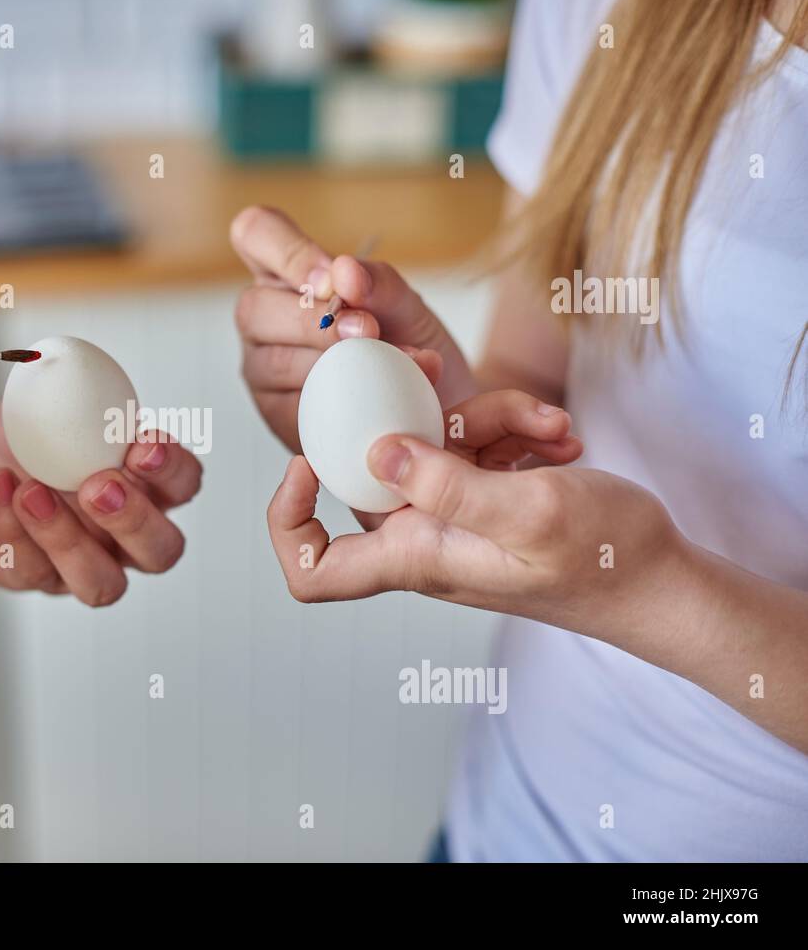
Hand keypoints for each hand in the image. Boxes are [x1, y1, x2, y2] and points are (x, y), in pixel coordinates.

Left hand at [0, 404, 201, 606]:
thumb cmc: (23, 435)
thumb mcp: (52, 400)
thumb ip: (80, 394)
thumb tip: (81, 371)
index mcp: (146, 485)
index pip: (184, 484)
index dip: (172, 470)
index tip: (144, 443)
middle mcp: (124, 534)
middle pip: (161, 551)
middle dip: (134, 520)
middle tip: (98, 486)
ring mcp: (82, 562)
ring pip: (102, 584)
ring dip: (68, 539)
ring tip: (32, 492)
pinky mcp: (35, 577)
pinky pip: (33, 571)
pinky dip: (13, 527)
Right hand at [230, 206, 477, 452]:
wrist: (435, 401)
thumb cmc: (406, 341)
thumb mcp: (405, 304)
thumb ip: (378, 282)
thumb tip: (343, 273)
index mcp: (284, 275)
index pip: (255, 233)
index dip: (288, 252)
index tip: (334, 280)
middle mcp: (263, 320)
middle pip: (254, 307)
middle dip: (315, 320)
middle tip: (370, 331)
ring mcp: (262, 369)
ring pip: (274, 361)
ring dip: (339, 363)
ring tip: (394, 366)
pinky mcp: (276, 415)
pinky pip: (294, 407)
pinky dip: (343, 400)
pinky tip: (377, 399)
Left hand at [265, 390, 681, 634]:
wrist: (661, 578)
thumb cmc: (605, 560)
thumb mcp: (529, 513)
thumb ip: (448, 484)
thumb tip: (375, 452)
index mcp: (414, 557)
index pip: (312, 570)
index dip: (289, 522)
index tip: (305, 464)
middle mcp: (421, 536)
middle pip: (371, 470)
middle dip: (410, 417)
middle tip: (437, 372)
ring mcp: (452, 512)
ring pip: (431, 443)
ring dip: (485, 419)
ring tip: (549, 424)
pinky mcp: (482, 492)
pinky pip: (471, 444)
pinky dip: (509, 428)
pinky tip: (556, 432)